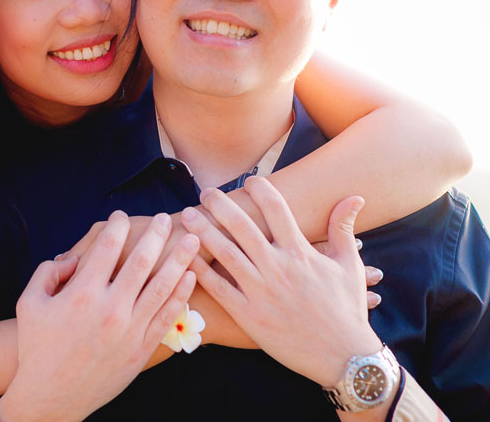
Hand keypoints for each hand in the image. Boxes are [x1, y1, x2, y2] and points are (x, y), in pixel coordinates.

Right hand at [0, 211, 198, 420]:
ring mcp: (129, 330)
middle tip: (164, 218)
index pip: (107, 248)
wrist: (52, 397)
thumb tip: (72, 258)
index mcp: (81, 294)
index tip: (121, 216)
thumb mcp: (29, 303)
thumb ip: (48, 273)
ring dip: (179, 259)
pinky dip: (180, 294)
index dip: (116, 226)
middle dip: (155, 235)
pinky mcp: (141, 348)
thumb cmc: (37, 347)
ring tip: (192, 240)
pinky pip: (166, 316)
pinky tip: (189, 277)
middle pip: (141, 261)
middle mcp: (109, 309)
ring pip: (161, 286)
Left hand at [181, 177, 382, 386]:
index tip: (249, 182)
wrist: (344, 357)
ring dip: (204, 231)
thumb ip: (343, 229)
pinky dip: (200, 270)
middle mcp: (278, 268)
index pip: (276, 210)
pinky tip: (185, 256)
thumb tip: (353, 197)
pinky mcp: (249, 315)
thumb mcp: (350, 266)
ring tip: (187, 216)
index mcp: (301, 253)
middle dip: (220, 205)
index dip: (261, 191)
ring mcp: (261, 292)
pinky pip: (218, 288)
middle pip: (242, 227)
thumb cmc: (347, 309)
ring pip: (225, 253)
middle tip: (205, 192)